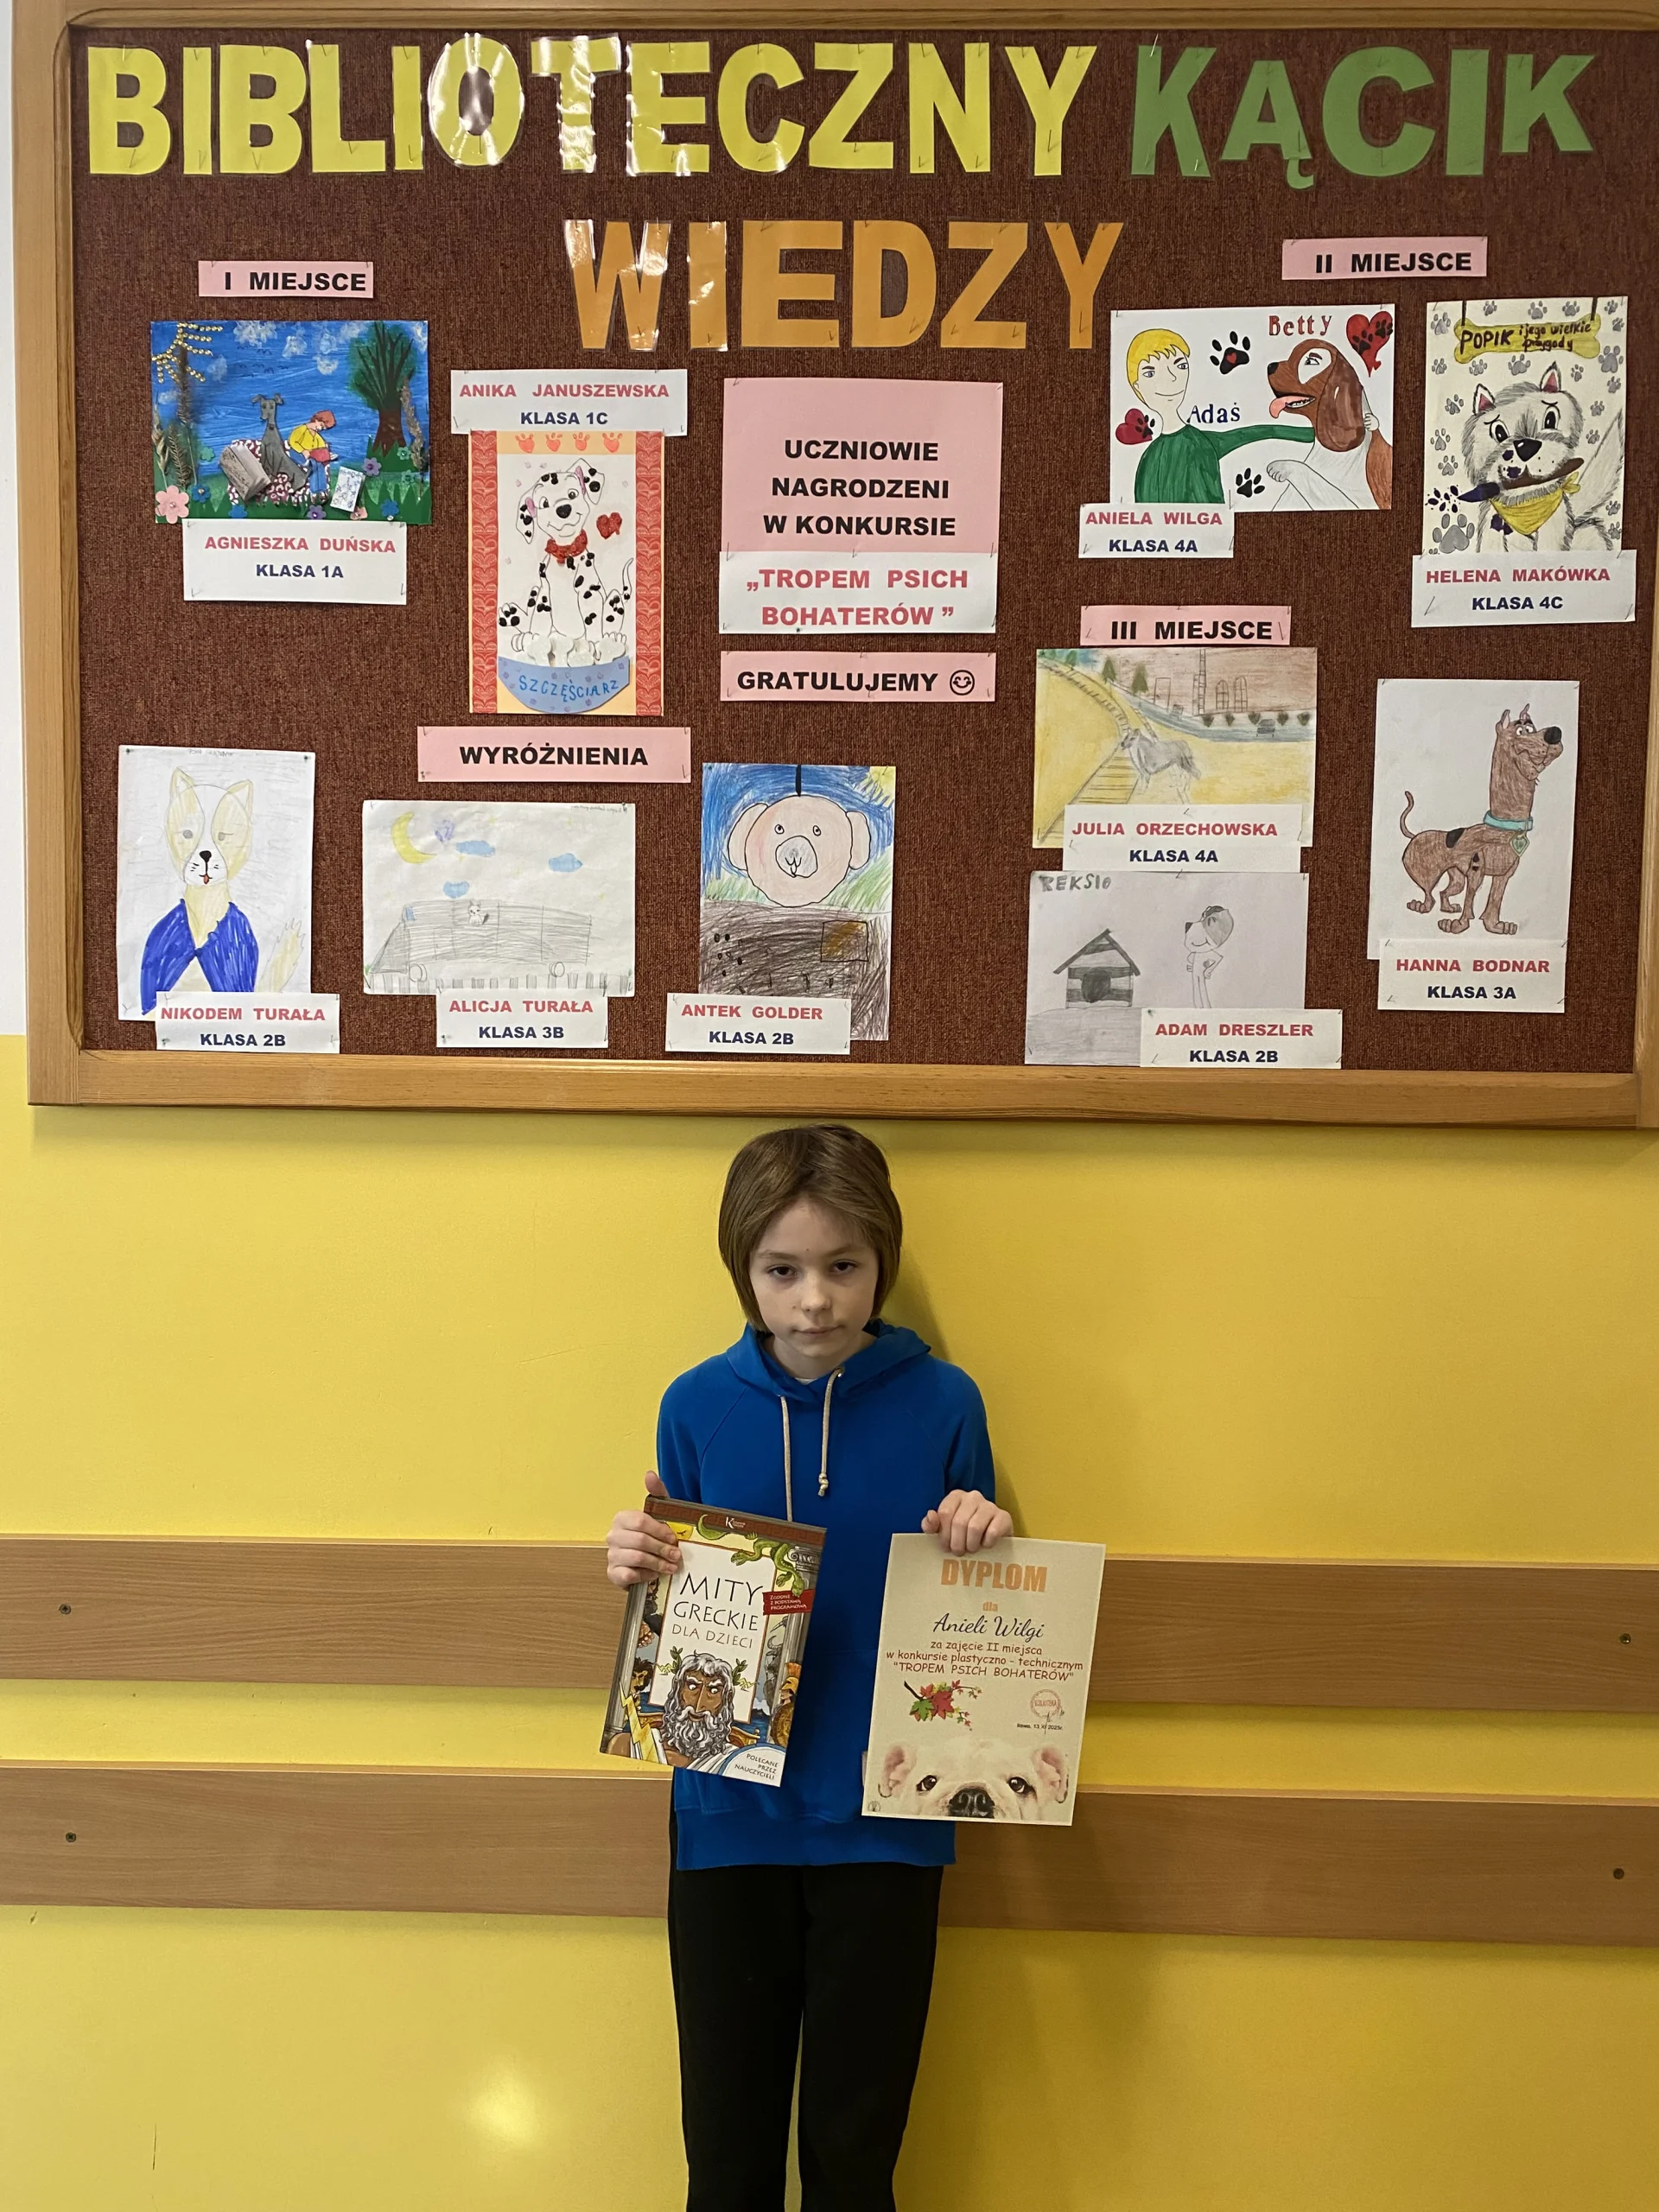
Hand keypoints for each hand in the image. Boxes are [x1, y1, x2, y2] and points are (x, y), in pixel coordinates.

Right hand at [606, 1470, 682, 1587]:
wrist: (645, 1563)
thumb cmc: (653, 1536)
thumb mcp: (658, 1514)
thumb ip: (656, 1493)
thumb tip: (650, 1474)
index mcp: (622, 1518)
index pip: (640, 1521)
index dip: (659, 1530)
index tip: (673, 1538)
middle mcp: (613, 1535)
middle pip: (640, 1540)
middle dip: (662, 1549)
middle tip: (677, 1556)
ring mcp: (612, 1555)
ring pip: (637, 1558)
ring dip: (658, 1563)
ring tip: (671, 1567)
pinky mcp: (613, 1574)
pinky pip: (629, 1575)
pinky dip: (646, 1575)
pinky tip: (655, 1575)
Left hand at [922, 1489, 1012, 1555]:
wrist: (992, 1539)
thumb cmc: (964, 1534)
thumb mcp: (944, 1530)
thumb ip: (932, 1525)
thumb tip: (930, 1516)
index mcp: (956, 1496)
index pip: (945, 1512)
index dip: (943, 1534)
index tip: (946, 1547)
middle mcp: (973, 1496)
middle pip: (959, 1522)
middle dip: (956, 1543)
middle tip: (958, 1553)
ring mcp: (990, 1505)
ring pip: (974, 1527)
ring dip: (971, 1545)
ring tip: (971, 1550)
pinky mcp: (1004, 1516)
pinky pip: (992, 1532)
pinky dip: (987, 1544)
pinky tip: (985, 1545)